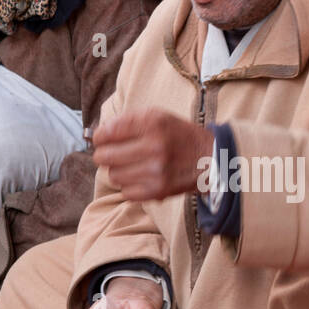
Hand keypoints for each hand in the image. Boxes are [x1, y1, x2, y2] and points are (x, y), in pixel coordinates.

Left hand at [92, 110, 212, 200]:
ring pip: (113, 176)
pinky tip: (140, 178)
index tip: (104, 139)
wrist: (210, 158)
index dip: (100, 137)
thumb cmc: (178, 135)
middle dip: (105, 155)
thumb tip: (98, 135)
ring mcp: (156, 171)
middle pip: (104, 157)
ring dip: (118, 171)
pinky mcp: (159, 190)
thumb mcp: (157, 116)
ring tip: (132, 166)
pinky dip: (130, 187)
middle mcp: (154, 146)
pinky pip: (126, 192)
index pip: (105, 133)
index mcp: (151, 123)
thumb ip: (126, 121)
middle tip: (114, 154)